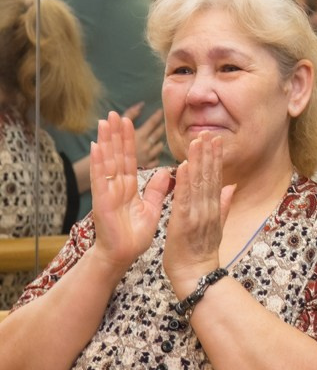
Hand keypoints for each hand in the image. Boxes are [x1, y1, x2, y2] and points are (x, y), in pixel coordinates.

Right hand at [89, 112, 169, 270]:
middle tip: (113, 113)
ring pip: (107, 162)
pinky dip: (99, 162)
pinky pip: (101, 179)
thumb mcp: (151, 208)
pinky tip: (97, 146)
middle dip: (115, 134)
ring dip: (106, 141)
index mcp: (129, 187)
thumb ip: (156, 190)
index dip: (128, 140)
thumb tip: (166, 171)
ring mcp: (107, 192)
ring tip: (105, 122)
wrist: (122, 256)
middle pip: (116, 155)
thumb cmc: (134, 236)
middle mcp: (116, 186)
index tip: (128, 121)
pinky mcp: (102, 201)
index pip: (128, 159)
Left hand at [162, 132, 235, 296]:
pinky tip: (184, 165)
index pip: (216, 179)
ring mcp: (197, 215)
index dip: (215, 159)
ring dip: (199, 161)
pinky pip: (184, 199)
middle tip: (208, 132)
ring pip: (199, 183)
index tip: (215, 140)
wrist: (195, 276)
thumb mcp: (217, 227)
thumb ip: (224, 205)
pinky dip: (184, 182)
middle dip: (208, 154)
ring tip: (198, 141)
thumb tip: (232, 186)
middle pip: (209, 177)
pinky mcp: (183, 223)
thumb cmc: (201, 254)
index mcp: (214, 209)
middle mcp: (208, 209)